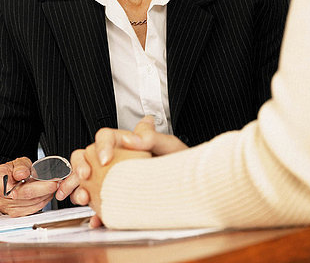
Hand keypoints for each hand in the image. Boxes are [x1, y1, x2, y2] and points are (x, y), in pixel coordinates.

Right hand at [0, 158, 56, 216]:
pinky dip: (42, 202)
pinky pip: (32, 210)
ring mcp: (10, 208)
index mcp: (2, 185)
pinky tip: (48, 194)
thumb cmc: (9, 172)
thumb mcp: (14, 164)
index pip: (21, 189)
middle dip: (47, 190)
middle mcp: (5, 199)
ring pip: (32, 205)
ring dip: (46, 196)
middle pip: (29, 198)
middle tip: (59, 182)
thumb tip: (23, 173)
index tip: (53, 182)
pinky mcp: (16, 212)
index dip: (40, 187)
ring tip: (55, 186)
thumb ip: (20, 167)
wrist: (3, 180)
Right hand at [70, 116, 187, 225]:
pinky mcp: (113, 198)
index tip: (105, 159)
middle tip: (85, 176)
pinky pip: (98, 204)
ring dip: (78, 187)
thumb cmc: (178, 161)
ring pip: (84, 179)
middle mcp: (114, 159)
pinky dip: (94, 212)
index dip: (101, 145)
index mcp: (126, 143)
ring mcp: (111, 178)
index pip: (106, 136)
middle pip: (87, 155)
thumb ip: (151, 137)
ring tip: (83, 197)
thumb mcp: (168, 146)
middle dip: (79, 165)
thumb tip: (131, 138)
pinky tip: (97, 218)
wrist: (186, 185)